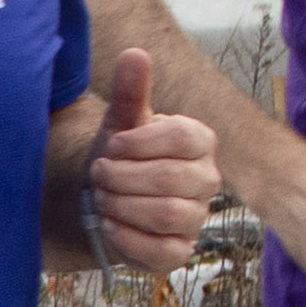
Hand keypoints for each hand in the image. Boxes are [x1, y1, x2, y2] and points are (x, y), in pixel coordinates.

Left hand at [80, 50, 215, 272]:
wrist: (104, 196)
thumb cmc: (119, 155)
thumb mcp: (120, 122)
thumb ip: (130, 91)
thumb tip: (136, 53)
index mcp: (198, 141)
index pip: (182, 137)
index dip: (139, 143)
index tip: (112, 145)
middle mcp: (207, 179)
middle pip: (170, 180)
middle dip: (123, 178)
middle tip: (99, 174)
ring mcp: (197, 217)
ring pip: (166, 215)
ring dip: (122, 206)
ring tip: (101, 197)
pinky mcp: (181, 251)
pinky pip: (163, 253)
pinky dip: (128, 238)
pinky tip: (109, 224)